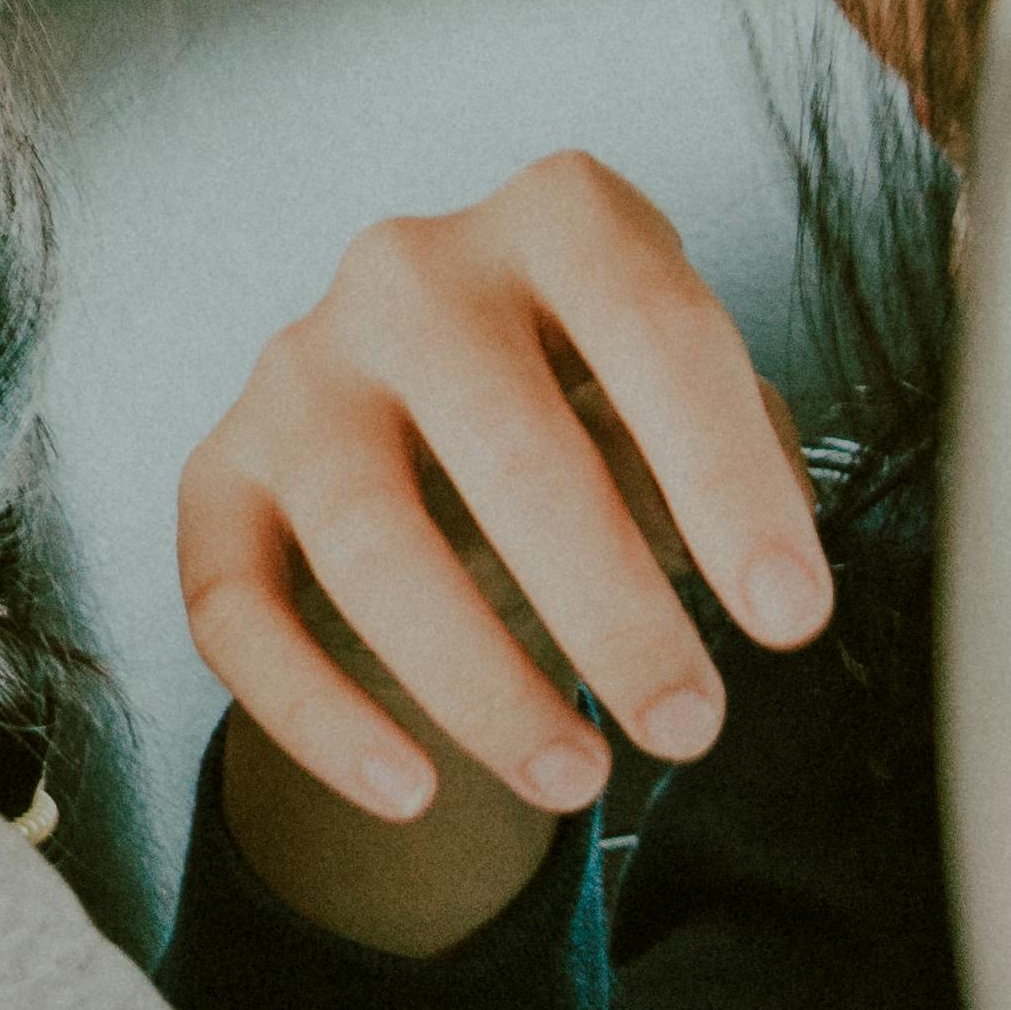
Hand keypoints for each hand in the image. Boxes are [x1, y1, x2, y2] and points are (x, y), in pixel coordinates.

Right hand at [177, 155, 829, 933]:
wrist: (438, 419)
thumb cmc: (602, 408)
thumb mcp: (686, 397)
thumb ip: (742, 450)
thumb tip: (762, 571)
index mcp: (555, 219)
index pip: (653, 328)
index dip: (728, 479)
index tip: (789, 619)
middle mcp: (409, 273)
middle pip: (508, 444)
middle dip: (612, 608)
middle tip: (690, 725)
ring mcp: (298, 368)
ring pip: (368, 536)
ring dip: (479, 681)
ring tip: (576, 776)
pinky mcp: (220, 473)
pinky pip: (235, 608)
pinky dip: (319, 715)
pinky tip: (413, 790)